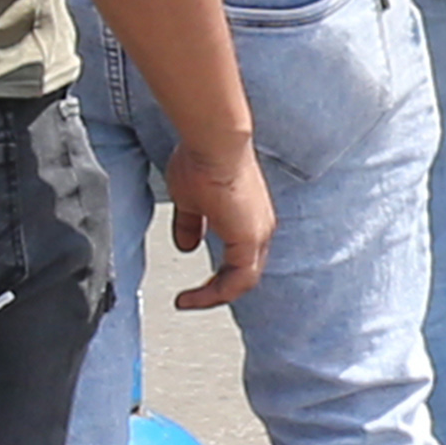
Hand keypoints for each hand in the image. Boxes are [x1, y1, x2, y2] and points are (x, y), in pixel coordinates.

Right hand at [161, 127, 279, 311]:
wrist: (213, 142)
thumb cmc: (203, 159)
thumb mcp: (190, 200)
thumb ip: (190, 225)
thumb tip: (186, 245)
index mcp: (248, 216)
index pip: (240, 258)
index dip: (217, 276)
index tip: (192, 285)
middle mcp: (259, 226)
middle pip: (245, 273)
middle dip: (219, 289)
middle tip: (194, 300)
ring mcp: (257, 232)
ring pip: (244, 280)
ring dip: (216, 295)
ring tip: (190, 302)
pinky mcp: (250, 238)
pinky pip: (238, 280)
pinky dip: (216, 293)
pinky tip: (193, 296)